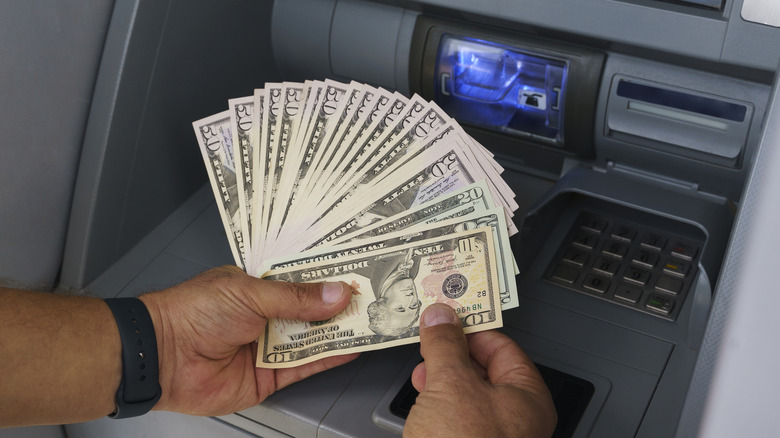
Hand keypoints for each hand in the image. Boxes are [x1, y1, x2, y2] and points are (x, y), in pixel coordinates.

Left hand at [139, 265, 358, 415]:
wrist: (162, 357)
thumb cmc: (194, 312)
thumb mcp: (250, 293)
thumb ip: (296, 298)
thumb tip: (336, 293)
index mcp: (257, 288)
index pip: (301, 281)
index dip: (328, 279)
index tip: (357, 273)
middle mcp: (265, 316)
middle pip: (311, 311)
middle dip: (339, 306)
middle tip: (372, 298)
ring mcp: (268, 346)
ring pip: (312, 338)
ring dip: (339, 331)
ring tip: (370, 321)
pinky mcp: (270, 375)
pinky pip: (305, 366)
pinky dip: (328, 358)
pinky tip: (350, 348)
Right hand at [404, 304, 556, 437]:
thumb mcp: (451, 384)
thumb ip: (445, 345)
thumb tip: (441, 317)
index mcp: (528, 398)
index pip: (503, 347)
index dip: (472, 328)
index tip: (447, 316)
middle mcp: (516, 419)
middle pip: (484, 369)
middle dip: (452, 353)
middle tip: (429, 338)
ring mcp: (493, 437)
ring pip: (468, 393)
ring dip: (441, 377)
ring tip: (421, 369)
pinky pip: (456, 416)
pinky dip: (438, 402)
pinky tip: (422, 399)